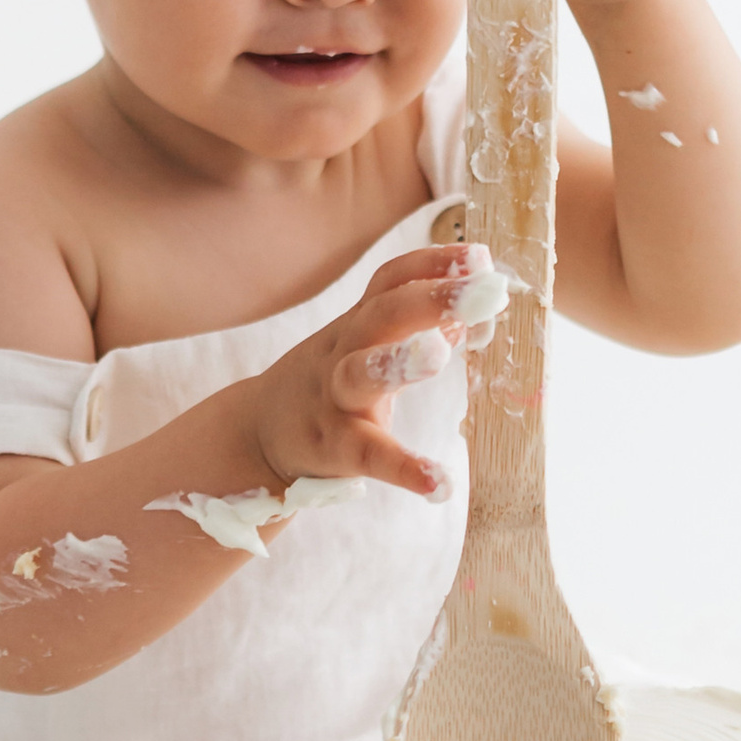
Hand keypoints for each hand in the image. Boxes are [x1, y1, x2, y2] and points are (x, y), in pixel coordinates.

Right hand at [237, 245, 497, 500]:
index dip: (433, 264)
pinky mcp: (333, 448)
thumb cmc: (330, 383)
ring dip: (398, 361)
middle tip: (480, 293)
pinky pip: (369, 455)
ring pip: (360, 374)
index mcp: (357, 324)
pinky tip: (440, 483)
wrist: (259, 434)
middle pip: (381, 315)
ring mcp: (334, 399)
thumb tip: (478, 310)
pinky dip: (404, 469)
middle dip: (430, 299)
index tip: (481, 257)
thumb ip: (416, 326)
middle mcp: (344, 351)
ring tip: (439, 355)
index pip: (392, 281)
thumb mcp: (365, 346)